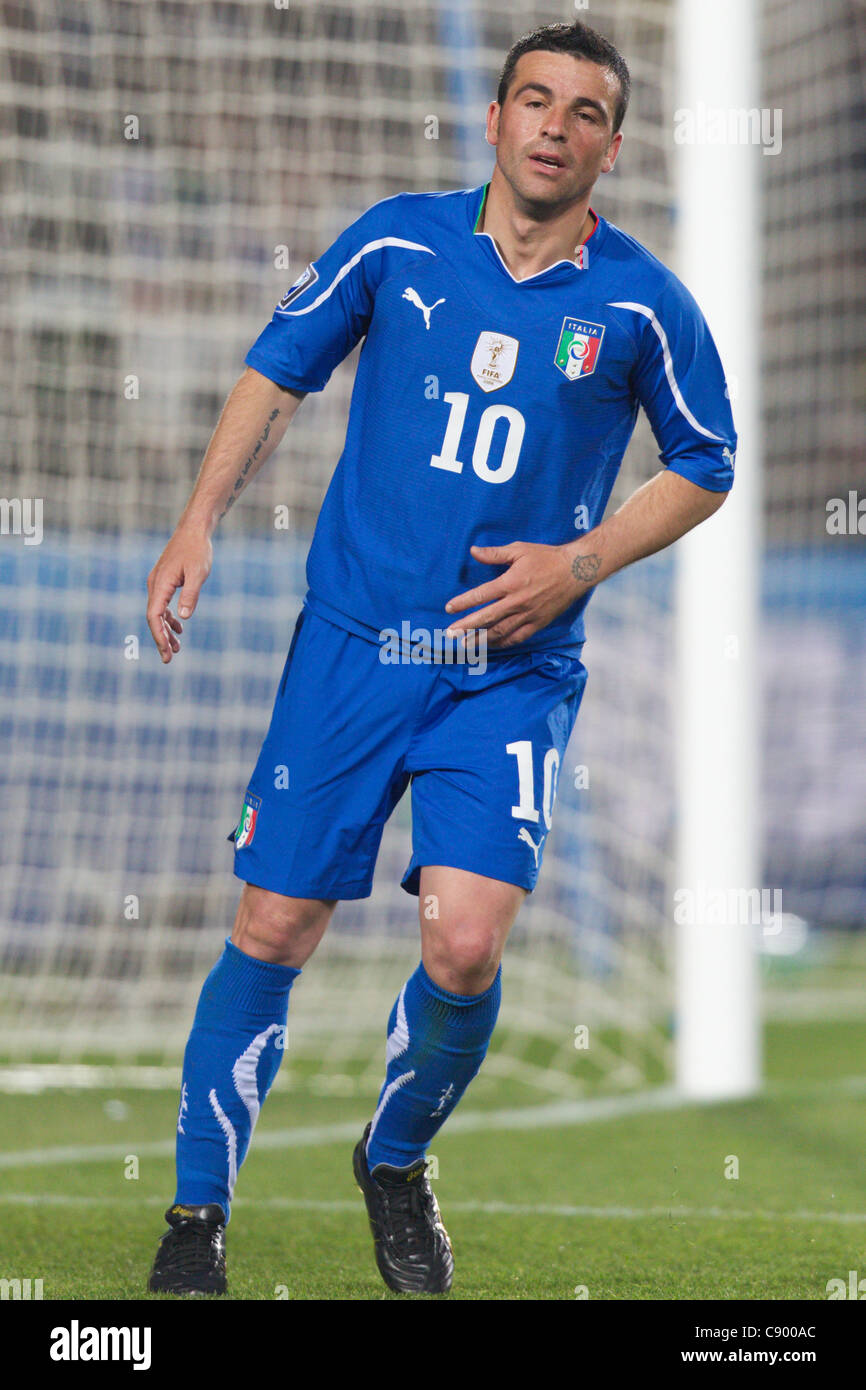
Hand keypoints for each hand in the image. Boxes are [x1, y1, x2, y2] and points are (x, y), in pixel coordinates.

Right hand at [146, 526, 212, 662]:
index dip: (159, 636)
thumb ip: (190, 595)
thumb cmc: (197, 550)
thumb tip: (183, 617)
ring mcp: (158, 582)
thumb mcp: (198, 574)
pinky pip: (163, 604)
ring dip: (166, 630)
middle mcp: (155, 584)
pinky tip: (179, 627)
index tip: (166, 652)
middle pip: (154, 618)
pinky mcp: (165, 581)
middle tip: (169, 659)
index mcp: (160, 584)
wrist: (193, 530)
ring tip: (177, 648)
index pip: (154, 616)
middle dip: (161, 639)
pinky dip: (170, 617)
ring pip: (158, 612)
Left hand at [444, 542, 593, 648]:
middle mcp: (517, 602)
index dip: (463, 603)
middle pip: (486, 618)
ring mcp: (528, 615)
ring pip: (500, 631)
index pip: (481, 596)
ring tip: (466, 645)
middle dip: (466, 627)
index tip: (449, 609)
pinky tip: (492, 645)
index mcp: (510, 583)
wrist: (576, 571)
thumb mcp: (519, 550)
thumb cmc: (546, 557)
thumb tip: (473, 551)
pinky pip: (518, 637)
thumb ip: (494, 553)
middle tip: (451, 634)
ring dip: (481, 639)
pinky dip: (504, 643)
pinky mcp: (538, 623)